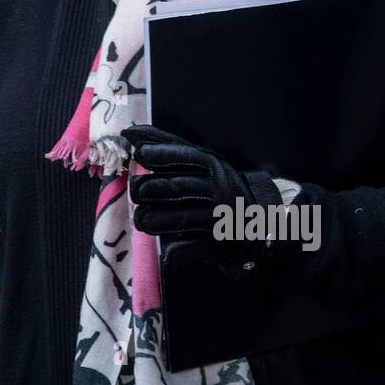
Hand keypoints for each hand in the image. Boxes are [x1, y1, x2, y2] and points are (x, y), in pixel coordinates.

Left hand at [123, 124, 284, 278]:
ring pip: (182, 218)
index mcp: (210, 165)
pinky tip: (164, 252)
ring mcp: (218, 217)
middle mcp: (216, 188)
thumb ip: (166, 146)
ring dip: (156, 221)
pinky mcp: (218, 243)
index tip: (139, 153)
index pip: (184, 157)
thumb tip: (129, 132)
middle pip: (178, 187)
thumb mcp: (199, 160)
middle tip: (135, 192)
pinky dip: (175, 251)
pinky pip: (192, 248)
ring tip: (141, 220)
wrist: (255, 221)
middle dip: (151, 189)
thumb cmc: (213, 186)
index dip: (160, 154)